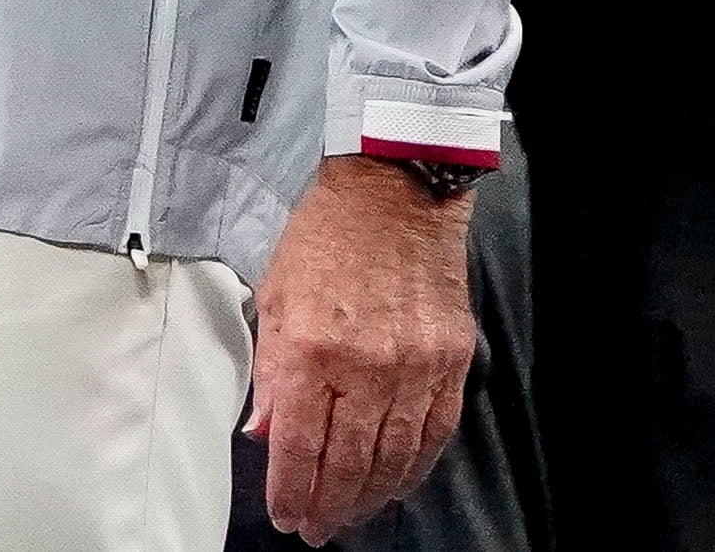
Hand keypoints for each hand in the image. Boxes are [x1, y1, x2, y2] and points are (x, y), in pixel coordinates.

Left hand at [248, 155, 478, 542]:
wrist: (392, 195)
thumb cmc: (325, 237)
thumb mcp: (274, 296)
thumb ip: (269, 370)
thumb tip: (264, 431)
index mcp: (312, 348)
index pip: (300, 443)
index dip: (291, 490)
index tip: (285, 516)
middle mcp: (366, 366)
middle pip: (348, 461)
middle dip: (329, 505)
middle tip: (316, 528)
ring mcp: (414, 367)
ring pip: (394, 457)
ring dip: (369, 496)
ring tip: (349, 514)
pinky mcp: (451, 363)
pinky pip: (433, 433)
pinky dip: (413, 467)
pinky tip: (394, 482)